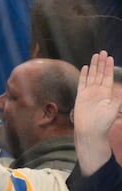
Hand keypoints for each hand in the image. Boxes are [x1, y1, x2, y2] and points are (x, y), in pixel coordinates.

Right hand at [74, 51, 120, 174]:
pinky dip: (84, 75)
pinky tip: (86, 67)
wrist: (90, 131)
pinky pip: (82, 83)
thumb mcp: (114, 108)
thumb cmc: (103, 122)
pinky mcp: (80, 97)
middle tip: (102, 52)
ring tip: (95, 55)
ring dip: (94, 66)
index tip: (110, 57)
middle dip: (102, 63)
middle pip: (99, 74)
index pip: (107, 76)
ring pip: (91, 76)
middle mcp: (98, 91)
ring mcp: (89, 93)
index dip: (108, 67)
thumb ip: (118, 98)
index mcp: (106, 93)